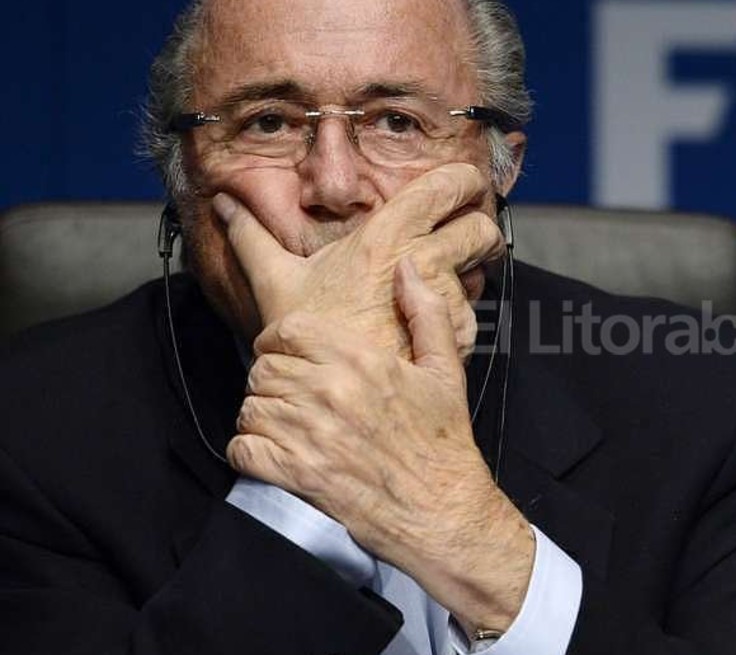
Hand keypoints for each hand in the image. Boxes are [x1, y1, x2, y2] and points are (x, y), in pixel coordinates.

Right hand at [213, 162, 504, 358]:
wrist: (333, 399)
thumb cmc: (308, 337)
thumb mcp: (276, 282)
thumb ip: (252, 238)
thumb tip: (223, 202)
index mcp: (386, 236)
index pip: (447, 185)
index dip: (463, 180)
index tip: (463, 184)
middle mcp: (423, 260)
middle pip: (480, 227)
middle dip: (479, 230)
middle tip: (467, 238)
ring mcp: (444, 299)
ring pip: (482, 273)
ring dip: (470, 276)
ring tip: (441, 284)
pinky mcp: (454, 336)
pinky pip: (470, 315)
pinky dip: (458, 317)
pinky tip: (429, 323)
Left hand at [228, 259, 534, 632]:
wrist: (442, 511)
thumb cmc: (444, 443)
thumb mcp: (445, 370)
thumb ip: (425, 312)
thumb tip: (406, 268)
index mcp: (363, 359)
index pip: (287, 332)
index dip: (279, 342)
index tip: (289, 357)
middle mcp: (331, 391)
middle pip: (263, 369)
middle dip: (271, 382)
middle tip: (290, 397)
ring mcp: (310, 434)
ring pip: (250, 407)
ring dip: (261, 417)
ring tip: (285, 427)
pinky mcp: (296, 474)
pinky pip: (243, 449)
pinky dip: (250, 452)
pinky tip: (273, 455)